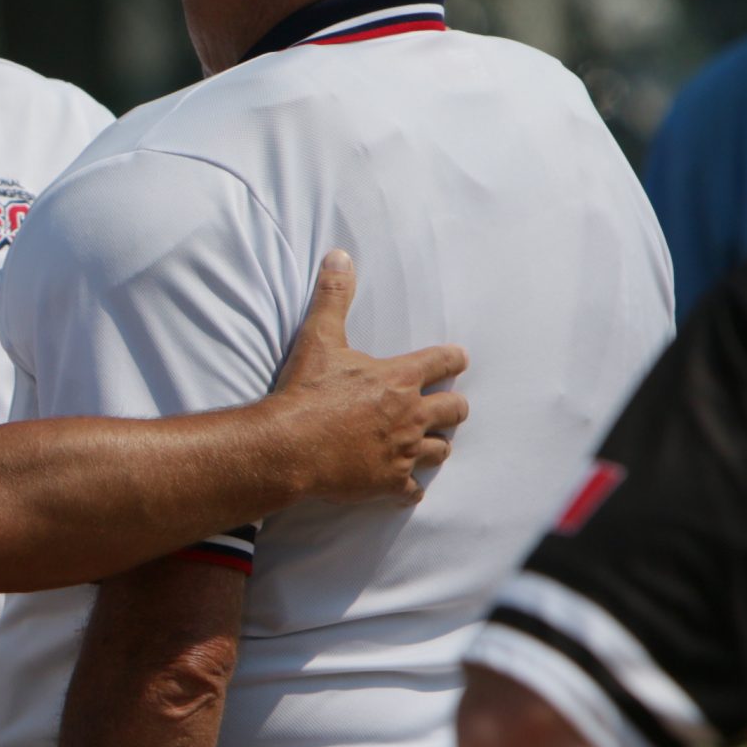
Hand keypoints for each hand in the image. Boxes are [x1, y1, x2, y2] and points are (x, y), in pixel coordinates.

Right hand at [271, 250, 468, 504]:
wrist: (289, 446)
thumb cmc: (306, 392)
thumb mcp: (319, 338)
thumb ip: (334, 297)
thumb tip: (340, 256)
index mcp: (399, 379)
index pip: (445, 362)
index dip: (453, 359)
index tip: (455, 360)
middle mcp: (411, 415)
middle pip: (456, 410)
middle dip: (452, 407)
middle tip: (443, 407)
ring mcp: (403, 452)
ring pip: (442, 450)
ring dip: (436, 446)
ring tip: (426, 444)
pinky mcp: (389, 482)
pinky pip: (413, 489)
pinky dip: (410, 487)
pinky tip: (404, 485)